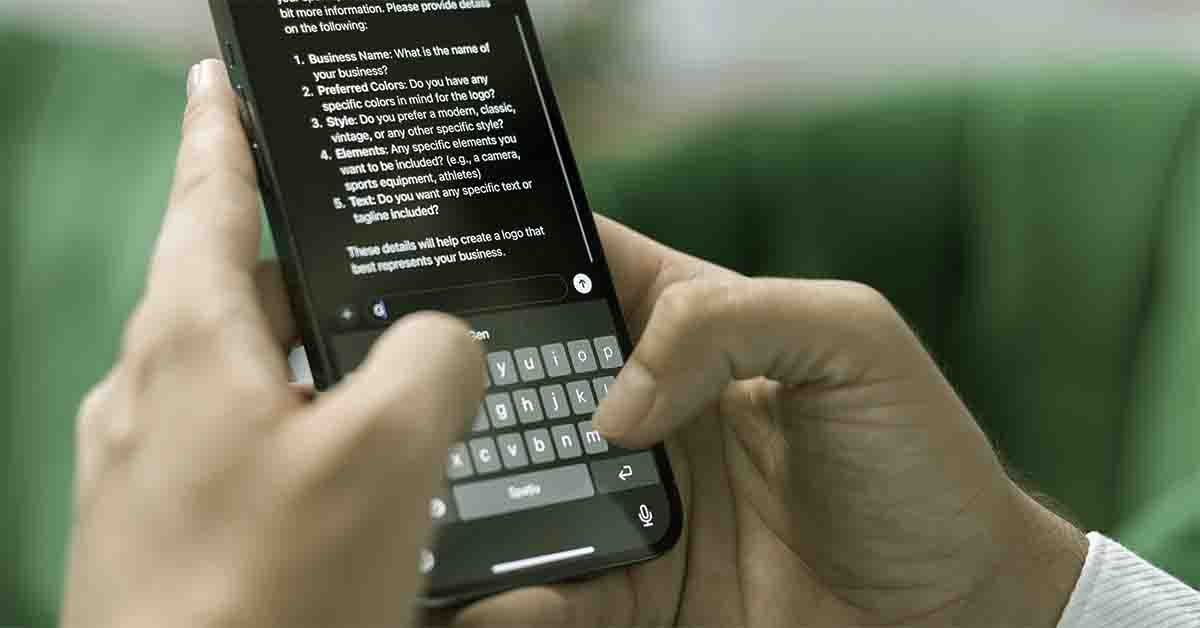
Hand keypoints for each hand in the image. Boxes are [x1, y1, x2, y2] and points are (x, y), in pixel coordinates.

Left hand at [61, 60, 484, 627]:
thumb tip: (438, 345)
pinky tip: (355, 498)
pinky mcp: (164, 529)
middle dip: (311, 283)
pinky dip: (302, 446)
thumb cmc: (264, 595)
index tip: (219, 82)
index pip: (207, 196)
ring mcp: (149, 466)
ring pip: (248, 381)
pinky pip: (245, 451)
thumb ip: (430, 362)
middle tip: (383, 288)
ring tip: (391, 407)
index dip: (223, 130)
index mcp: (191, 341)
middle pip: (239, 294)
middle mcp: (153, 392)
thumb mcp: (388, 455)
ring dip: (316, 378)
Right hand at [449, 219, 1087, 626]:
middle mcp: (645, 409)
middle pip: (523, 383)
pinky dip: (514, 603)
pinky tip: (491, 602)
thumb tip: (613, 408)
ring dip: (466, 499)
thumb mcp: (851, 339)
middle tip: (406, 399)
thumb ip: (727, 323)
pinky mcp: (637, 592)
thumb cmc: (920, 459)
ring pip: (520, 492)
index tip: (432, 260)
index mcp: (690, 327)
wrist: (958, 613)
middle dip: (461, 388)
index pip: (580, 269)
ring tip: (421, 510)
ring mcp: (634, 503)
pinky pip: (557, 597)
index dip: (510, 256)